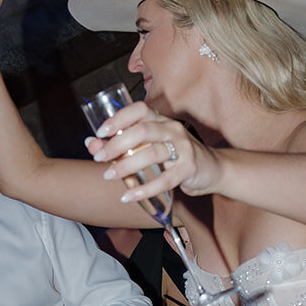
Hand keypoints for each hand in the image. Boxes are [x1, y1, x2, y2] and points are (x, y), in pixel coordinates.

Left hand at [86, 100, 221, 203]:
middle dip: (117, 144)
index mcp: (161, 120)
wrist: (214, 170)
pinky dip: (144, 189)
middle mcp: (172, 129)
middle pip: (142, 130)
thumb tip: (91, 144)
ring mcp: (183, 148)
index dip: (118, 118)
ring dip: (127, 166)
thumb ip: (122, 145)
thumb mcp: (149, 148)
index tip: (100, 132)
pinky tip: (128, 196)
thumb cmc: (176, 158)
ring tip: (110, 176)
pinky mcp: (190, 168)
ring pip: (152, 154)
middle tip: (99, 159)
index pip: (139, 110)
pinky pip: (165, 180)